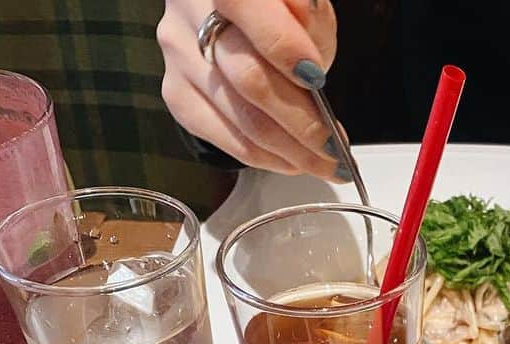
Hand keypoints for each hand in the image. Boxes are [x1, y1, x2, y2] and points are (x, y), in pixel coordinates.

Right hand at [159, 0, 339, 176]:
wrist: (235, 19)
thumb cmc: (275, 10)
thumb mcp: (301, 2)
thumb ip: (311, 21)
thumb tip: (310, 72)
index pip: (247, 8)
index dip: (284, 47)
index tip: (317, 80)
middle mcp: (189, 12)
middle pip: (249, 78)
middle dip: (301, 122)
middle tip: (332, 147)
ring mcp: (179, 55)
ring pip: (241, 118)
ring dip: (290, 150)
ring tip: (321, 162)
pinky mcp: (177, 92)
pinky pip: (226, 139)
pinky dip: (266, 157)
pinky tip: (291, 160)